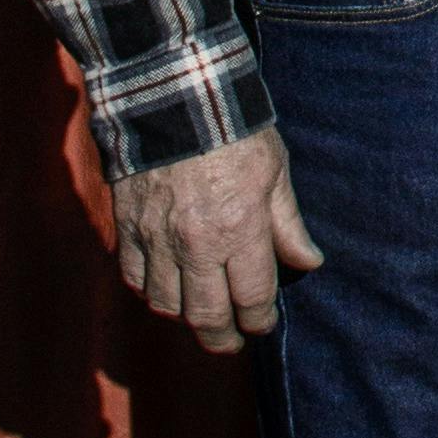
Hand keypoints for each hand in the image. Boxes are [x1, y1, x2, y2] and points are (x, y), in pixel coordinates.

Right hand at [108, 128, 322, 351]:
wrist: (173, 96)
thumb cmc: (235, 131)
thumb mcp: (275, 171)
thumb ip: (288, 224)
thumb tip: (309, 262)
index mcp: (240, 229)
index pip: (253, 298)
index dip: (260, 321)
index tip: (263, 325)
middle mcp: (196, 245)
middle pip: (206, 316)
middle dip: (222, 337)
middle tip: (231, 340)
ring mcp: (157, 239)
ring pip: (166, 306)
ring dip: (185, 318)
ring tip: (201, 315)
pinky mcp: (128, 229)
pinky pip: (135, 280)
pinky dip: (151, 292)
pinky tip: (166, 289)